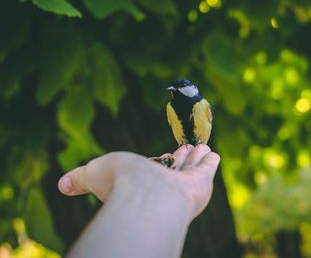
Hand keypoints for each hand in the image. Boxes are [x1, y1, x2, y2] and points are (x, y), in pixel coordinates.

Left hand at [58, 144, 219, 218]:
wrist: (145, 196)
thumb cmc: (119, 184)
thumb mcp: (93, 173)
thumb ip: (80, 177)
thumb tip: (62, 185)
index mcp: (142, 184)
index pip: (154, 171)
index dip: (159, 162)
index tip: (164, 155)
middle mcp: (163, 187)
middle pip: (175, 169)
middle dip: (181, 158)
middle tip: (187, 148)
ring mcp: (183, 186)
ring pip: (191, 168)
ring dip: (197, 157)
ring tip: (203, 148)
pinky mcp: (200, 184)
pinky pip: (207, 169)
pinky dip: (210, 162)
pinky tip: (213, 155)